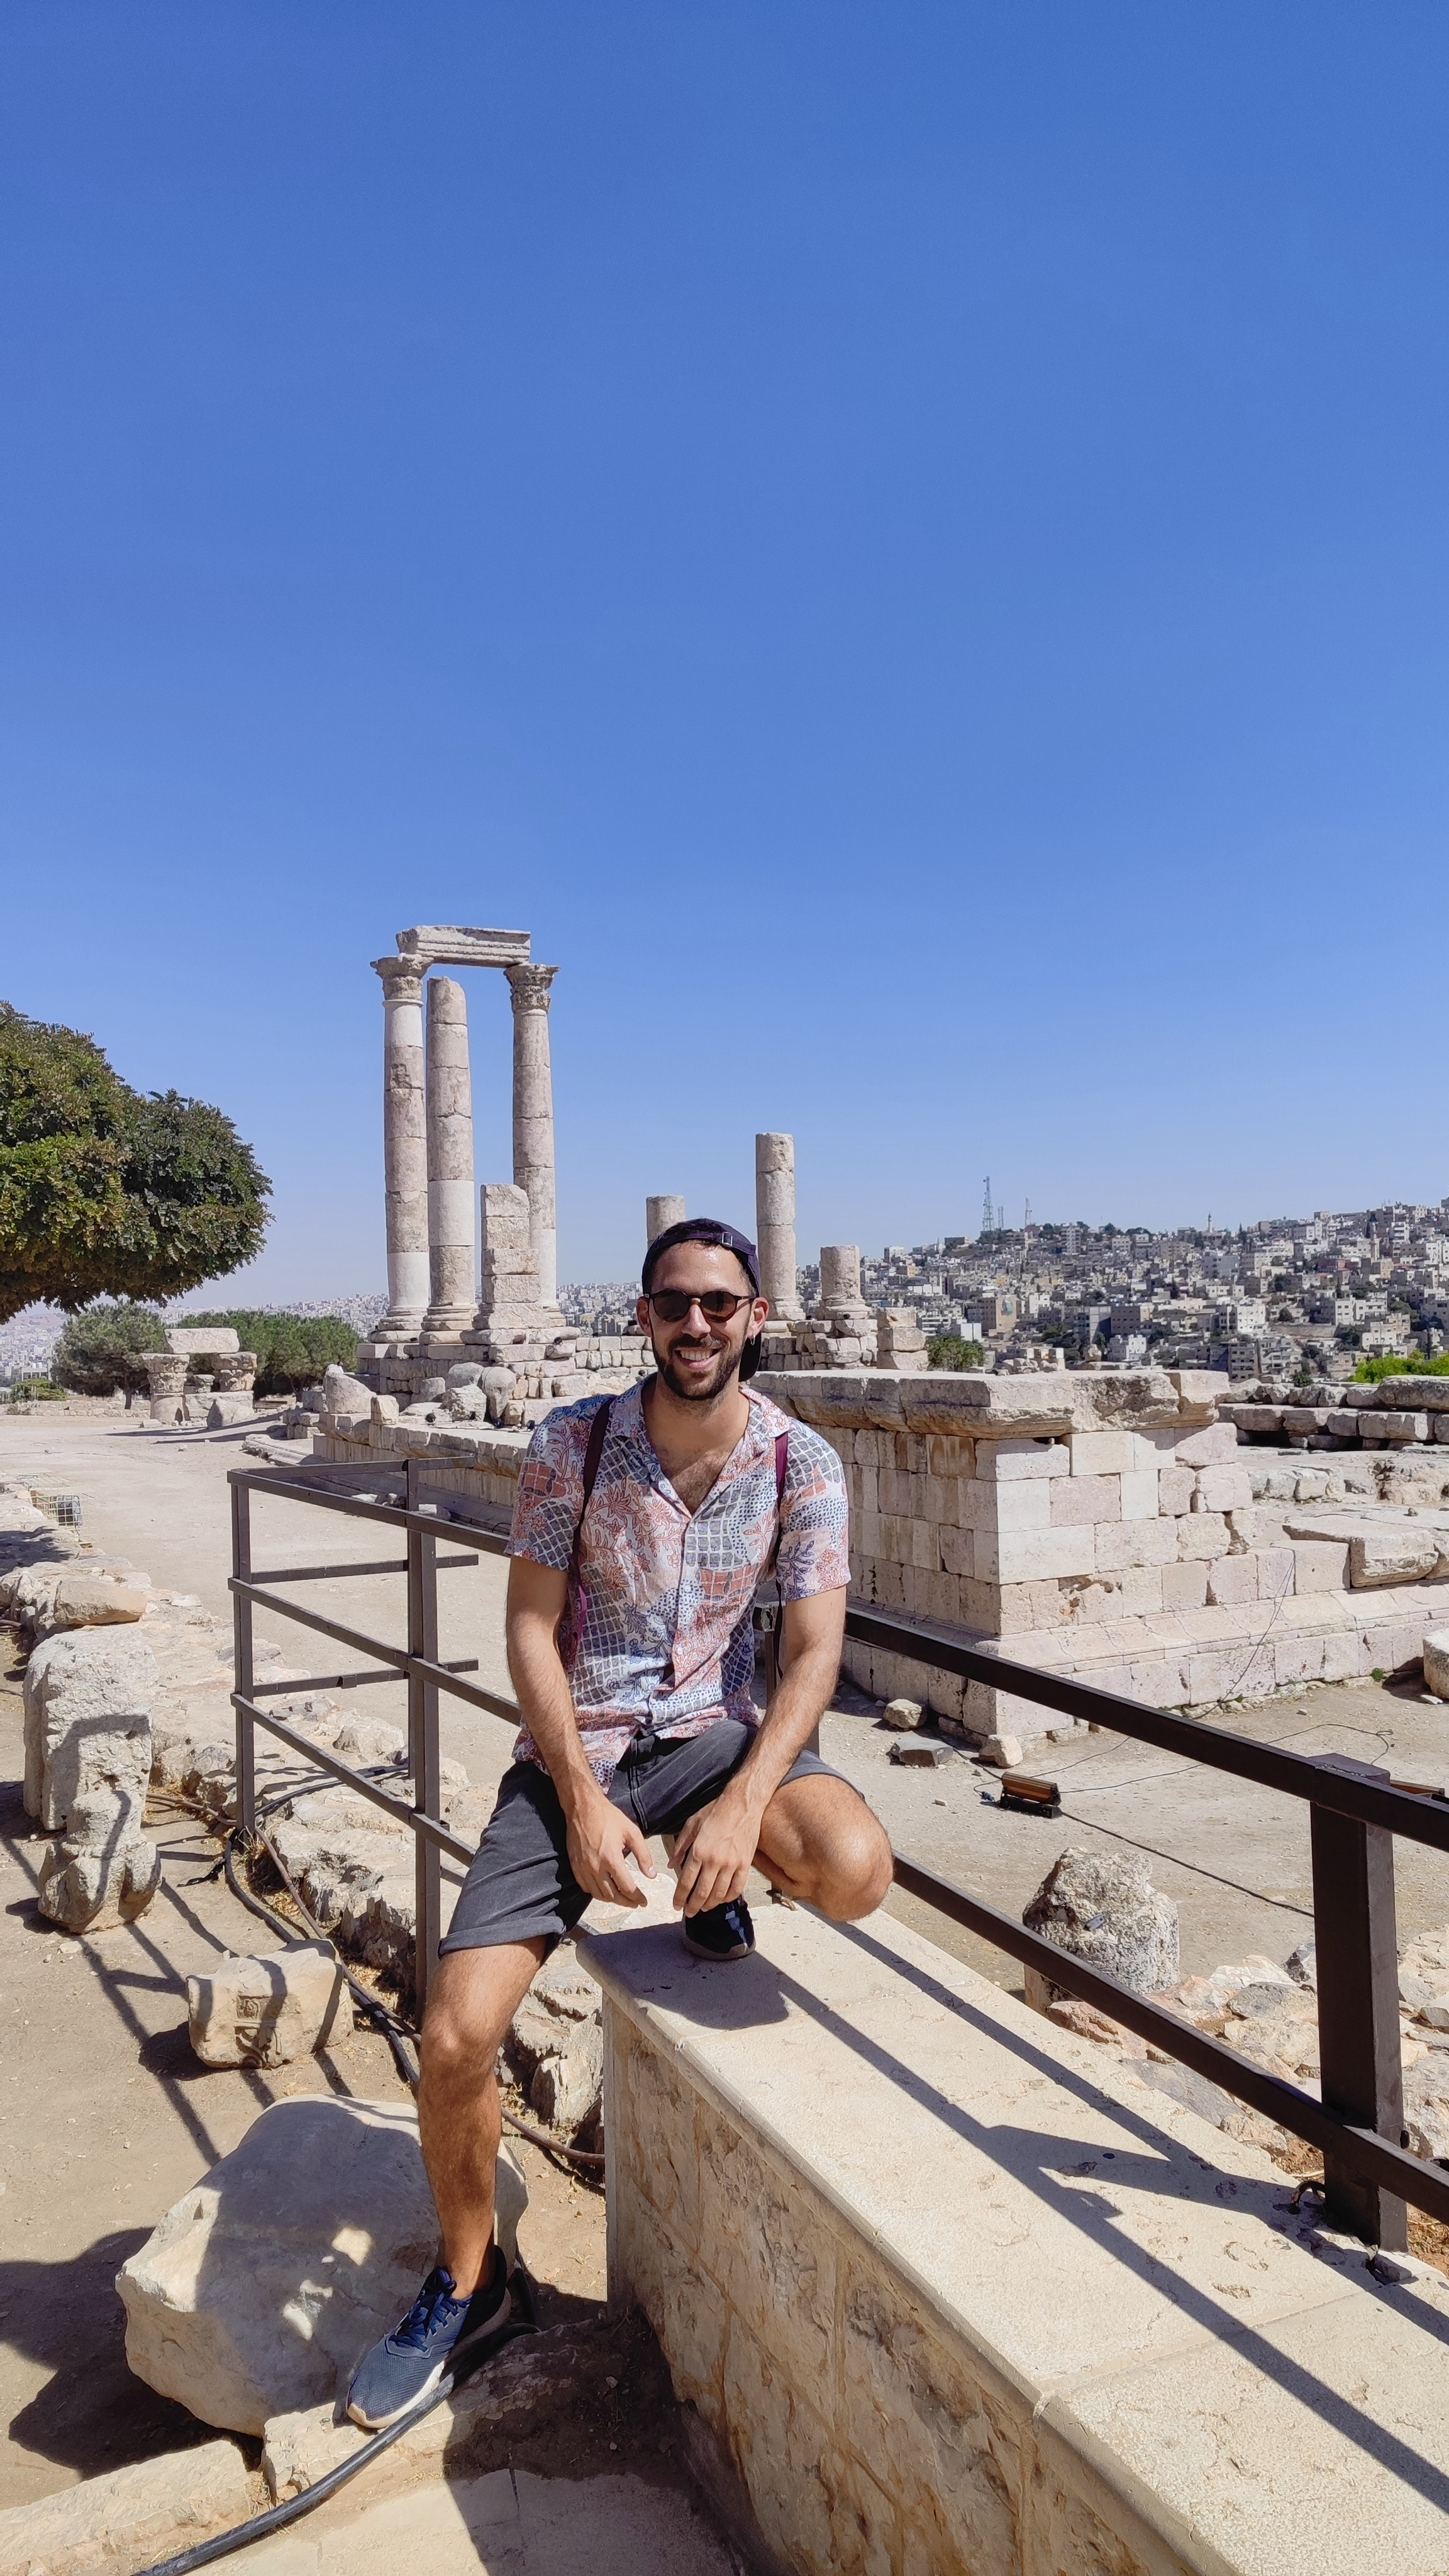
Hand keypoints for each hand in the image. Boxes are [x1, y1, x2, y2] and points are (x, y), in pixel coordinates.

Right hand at [564, 1786, 656, 1907]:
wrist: (582, 1808)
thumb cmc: (608, 1817)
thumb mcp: (632, 1832)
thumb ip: (643, 1855)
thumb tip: (651, 1875)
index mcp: (612, 1858)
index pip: (627, 1888)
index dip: (637, 1898)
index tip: (644, 1901)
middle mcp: (596, 1867)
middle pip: (612, 1896)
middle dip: (626, 1902)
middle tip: (635, 1903)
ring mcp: (583, 1868)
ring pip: (598, 1895)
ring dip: (612, 1900)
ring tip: (622, 1898)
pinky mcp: (575, 1866)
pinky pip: (586, 1888)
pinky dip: (597, 1893)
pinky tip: (605, 1890)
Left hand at [670, 1787, 760, 1916]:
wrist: (743, 1804)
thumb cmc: (716, 1812)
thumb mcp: (692, 1824)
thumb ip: (680, 1846)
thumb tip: (671, 1865)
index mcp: (699, 1851)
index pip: (686, 1882)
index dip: (680, 1898)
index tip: (676, 1906)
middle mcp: (714, 1861)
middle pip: (702, 1893)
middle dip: (693, 1906)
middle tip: (688, 1913)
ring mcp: (732, 1864)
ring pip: (719, 1894)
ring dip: (709, 1905)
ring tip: (703, 1908)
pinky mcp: (745, 1865)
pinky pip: (737, 1888)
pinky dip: (728, 1898)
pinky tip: (721, 1900)